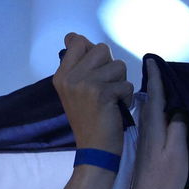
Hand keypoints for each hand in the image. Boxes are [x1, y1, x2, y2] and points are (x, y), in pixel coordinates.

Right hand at [52, 33, 133, 154]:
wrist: (93, 150)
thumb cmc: (88, 120)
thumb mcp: (74, 91)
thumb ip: (77, 66)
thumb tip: (76, 38)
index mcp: (61, 75)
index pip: (77, 41)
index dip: (92, 51)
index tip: (94, 71)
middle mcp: (70, 77)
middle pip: (102, 49)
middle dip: (111, 67)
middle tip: (106, 87)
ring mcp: (84, 84)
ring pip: (118, 65)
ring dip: (121, 83)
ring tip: (112, 99)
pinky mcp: (102, 93)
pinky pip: (126, 84)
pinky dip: (127, 98)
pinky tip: (117, 109)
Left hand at [127, 58, 188, 188]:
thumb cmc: (164, 181)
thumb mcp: (176, 153)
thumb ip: (177, 129)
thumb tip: (177, 110)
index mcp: (153, 129)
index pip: (153, 97)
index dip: (154, 79)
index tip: (152, 60)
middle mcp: (146, 131)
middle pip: (149, 102)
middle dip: (153, 84)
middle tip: (157, 66)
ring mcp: (145, 142)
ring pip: (149, 113)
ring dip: (153, 97)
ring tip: (161, 83)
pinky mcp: (146, 151)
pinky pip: (151, 123)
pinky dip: (155, 112)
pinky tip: (161, 111)